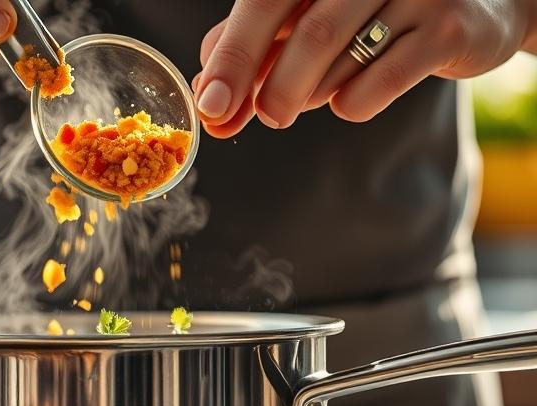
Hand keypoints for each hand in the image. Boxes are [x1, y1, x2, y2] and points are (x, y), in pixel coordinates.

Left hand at [193, 0, 536, 137]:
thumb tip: (208, 91)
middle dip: (272, 89)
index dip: (233, 56)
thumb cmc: (372, 12)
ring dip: (312, 93)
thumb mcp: (308, 17)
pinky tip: (350, 99)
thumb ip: (256, 46)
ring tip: (306, 98)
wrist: (472, 8)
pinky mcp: (450, 26)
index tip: (212, 105)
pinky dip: (352, 102)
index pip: (264, 3)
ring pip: (341, 58)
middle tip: (262, 119)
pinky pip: (382, 79)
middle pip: (306, 33)